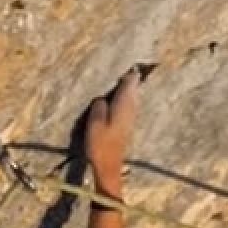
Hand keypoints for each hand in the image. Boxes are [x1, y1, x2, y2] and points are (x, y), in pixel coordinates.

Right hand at [82, 68, 141, 199]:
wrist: (110, 167)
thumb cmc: (101, 145)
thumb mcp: (94, 122)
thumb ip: (99, 106)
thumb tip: (102, 98)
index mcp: (124, 104)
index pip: (130, 80)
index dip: (128, 70)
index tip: (125, 60)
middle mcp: (131, 108)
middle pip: (133, 87)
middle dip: (129, 77)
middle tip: (124, 65)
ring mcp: (131, 116)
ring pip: (131, 96)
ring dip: (126, 88)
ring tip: (119, 78)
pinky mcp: (127, 124)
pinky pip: (127, 105)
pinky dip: (123, 99)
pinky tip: (116, 99)